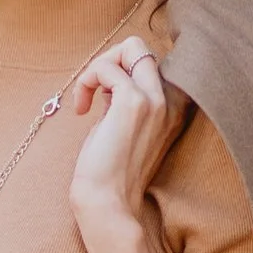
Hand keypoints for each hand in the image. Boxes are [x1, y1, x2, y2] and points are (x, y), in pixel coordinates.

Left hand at [67, 34, 182, 252]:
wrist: (108, 204)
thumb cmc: (110, 174)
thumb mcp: (123, 130)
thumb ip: (125, 102)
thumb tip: (109, 77)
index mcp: (172, 109)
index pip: (149, 64)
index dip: (119, 72)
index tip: (101, 99)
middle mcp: (171, 101)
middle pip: (142, 48)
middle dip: (108, 60)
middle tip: (92, 91)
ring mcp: (155, 100)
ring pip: (130, 47)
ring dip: (97, 68)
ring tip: (84, 100)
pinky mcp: (133, 103)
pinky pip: (106, 68)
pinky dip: (87, 80)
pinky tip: (80, 109)